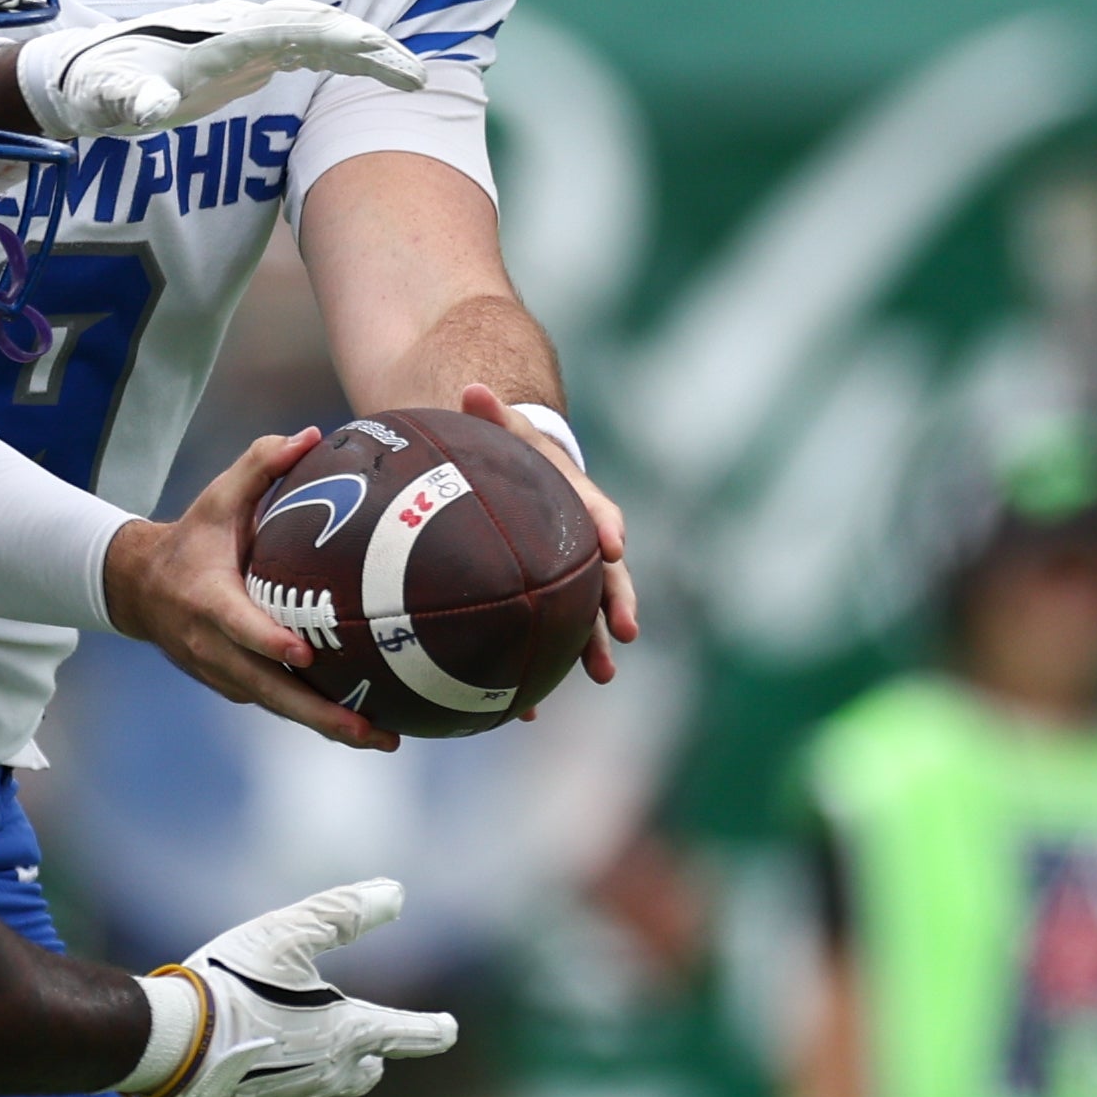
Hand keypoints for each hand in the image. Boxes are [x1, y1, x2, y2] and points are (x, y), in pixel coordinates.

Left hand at [11, 0, 424, 138]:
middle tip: (414, 75)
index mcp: (213, 39)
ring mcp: (246, 37)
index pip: (282, 32)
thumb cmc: (97, 87)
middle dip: (365, 44)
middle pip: (313, 24)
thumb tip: (147, 108)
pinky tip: (377, 70)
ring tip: (413, 77)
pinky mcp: (250, 54)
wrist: (88, 73)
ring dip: (365, 49)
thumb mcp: (105, 97)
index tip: (371, 52)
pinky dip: (345, 55)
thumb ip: (127, 99)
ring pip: (318, 31)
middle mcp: (237, 28)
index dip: (328, 39)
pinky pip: (308, 47)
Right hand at [103, 430, 400, 751]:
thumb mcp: (218, 497)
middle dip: (320, 714)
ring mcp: (223, 673)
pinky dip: (314, 716)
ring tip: (383, 738)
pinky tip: (362, 723)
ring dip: (326, 726)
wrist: (140, 588)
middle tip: (371, 729)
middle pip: (270, 690)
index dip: (268, 641)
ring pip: (278, 706)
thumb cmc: (192, 537)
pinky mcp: (234, 686)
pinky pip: (277, 703)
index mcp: (209, 601)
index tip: (304, 654)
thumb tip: (311, 432)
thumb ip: (261, 463)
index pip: (239, 626)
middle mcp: (214, 648)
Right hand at [146, 879, 457, 1096]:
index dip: (432, 1029)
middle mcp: (330, 1072)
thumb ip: (343, 912)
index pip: (407, 1033)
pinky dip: (292, 1081)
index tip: (449, 1029)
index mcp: (348, 1032)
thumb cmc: (233, 981)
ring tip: (326, 1053)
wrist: (172, 1043)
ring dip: (335, 1069)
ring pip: (331, 1087)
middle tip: (378, 1046)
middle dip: (376, 1053)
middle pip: (369, 1069)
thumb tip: (395, 893)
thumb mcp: (288, 932)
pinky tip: (273, 1068)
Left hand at [459, 382, 636, 686]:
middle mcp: (582, 545)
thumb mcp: (501, 430)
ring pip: (584, 614)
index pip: (598, 512)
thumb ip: (492, 417)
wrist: (513, 480)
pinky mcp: (545, 604)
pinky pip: (545, 638)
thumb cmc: (508, 454)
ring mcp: (567, 578)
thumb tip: (472, 390)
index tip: (615, 546)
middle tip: (625, 634)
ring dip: (592, 645)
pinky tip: (526, 706)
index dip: (608, 527)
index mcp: (577, 500)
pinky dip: (537, 668)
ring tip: (599, 675)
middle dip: (618, 604)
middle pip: (606, 575)